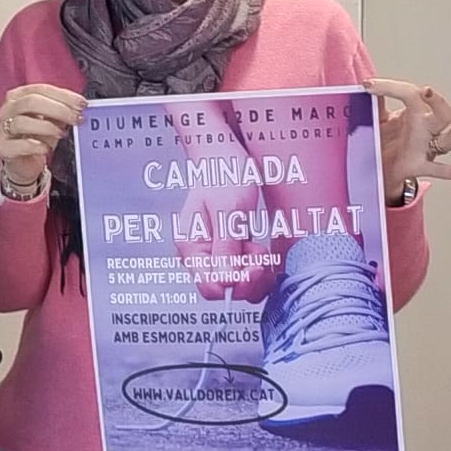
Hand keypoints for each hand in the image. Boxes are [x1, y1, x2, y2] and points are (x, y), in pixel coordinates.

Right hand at [0, 84, 84, 189]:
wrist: (24, 163)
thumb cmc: (37, 137)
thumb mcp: (52, 120)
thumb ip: (62, 111)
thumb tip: (79, 106)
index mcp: (19, 96)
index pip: (40, 89)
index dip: (63, 95)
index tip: (81, 103)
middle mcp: (8, 109)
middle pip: (30, 102)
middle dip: (58, 109)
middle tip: (76, 118)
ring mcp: (2, 128)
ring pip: (21, 121)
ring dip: (47, 127)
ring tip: (62, 133)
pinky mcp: (2, 148)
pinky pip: (17, 145)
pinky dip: (34, 146)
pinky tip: (46, 149)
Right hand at [174, 182, 276, 301]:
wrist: (226, 160)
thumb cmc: (224, 177)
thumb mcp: (228, 210)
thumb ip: (225, 247)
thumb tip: (225, 282)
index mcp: (190, 247)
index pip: (209, 286)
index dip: (234, 284)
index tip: (254, 267)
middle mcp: (200, 256)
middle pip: (225, 289)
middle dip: (248, 277)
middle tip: (259, 252)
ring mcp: (215, 257)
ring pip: (239, 286)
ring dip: (256, 272)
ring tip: (258, 246)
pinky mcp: (230, 255)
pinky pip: (246, 276)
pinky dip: (259, 268)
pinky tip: (260, 250)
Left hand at [367, 78, 450, 201]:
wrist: (382, 167)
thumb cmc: (386, 140)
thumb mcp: (378, 118)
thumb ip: (375, 104)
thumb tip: (367, 85)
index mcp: (415, 112)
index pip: (410, 94)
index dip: (390, 87)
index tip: (368, 85)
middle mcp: (426, 128)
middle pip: (442, 112)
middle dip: (437, 101)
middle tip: (426, 91)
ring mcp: (427, 147)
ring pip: (449, 138)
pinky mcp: (421, 166)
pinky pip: (441, 170)